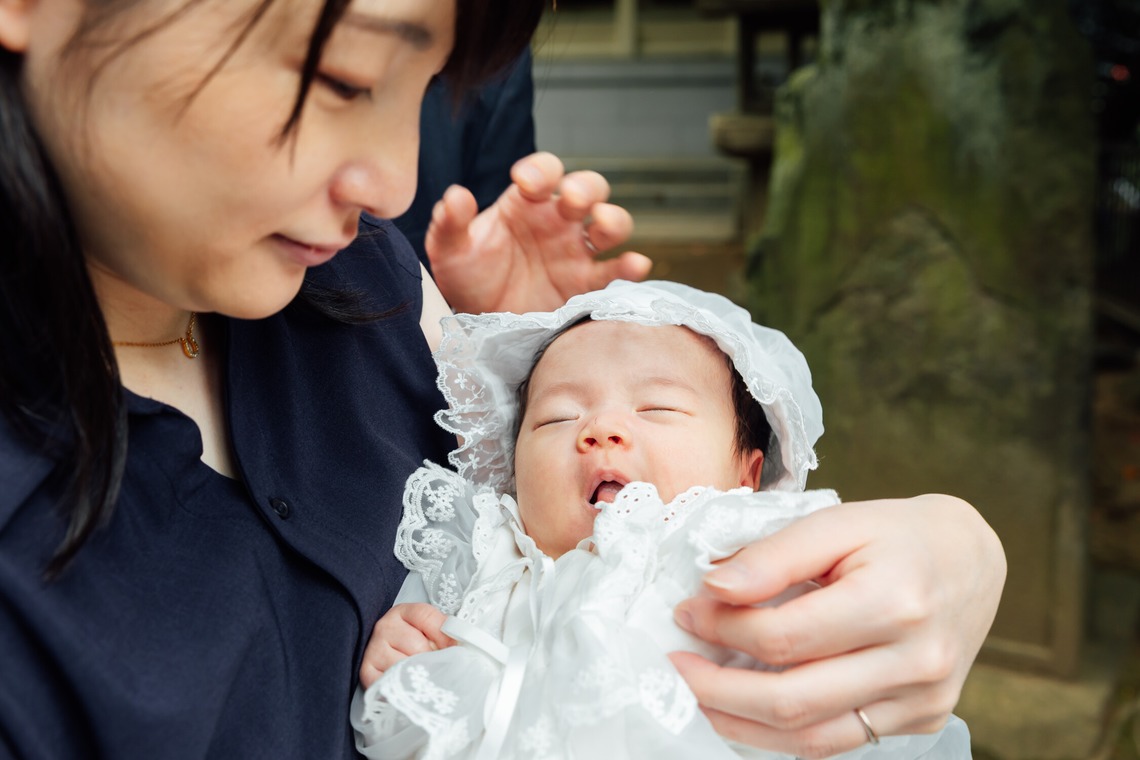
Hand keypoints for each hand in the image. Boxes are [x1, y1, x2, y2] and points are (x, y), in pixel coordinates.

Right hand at [359, 603, 454, 688]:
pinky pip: (390, 682)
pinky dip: (404, 688)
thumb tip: (466, 647)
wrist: (390, 657)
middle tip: (438, 667)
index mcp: (404, 612)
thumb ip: (447, 634)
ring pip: (405, 666)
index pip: (426, 616)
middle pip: (418, 646)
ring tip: (423, 678)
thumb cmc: (416, 645)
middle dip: (432, 660)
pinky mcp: (367, 672)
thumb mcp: (431, 632)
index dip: (445, 635)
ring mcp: (373, 649)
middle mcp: (385, 626)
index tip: (455, 648)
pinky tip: (410, 688)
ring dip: (419, 676)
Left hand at [425, 152, 651, 313]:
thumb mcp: (450, 248)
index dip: (540, 170)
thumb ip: (450, 222)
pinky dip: (630, 267)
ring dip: (613, 219)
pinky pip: (614, 271)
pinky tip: (636, 265)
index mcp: (526, 201)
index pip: (543, 171)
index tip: (525, 181)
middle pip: (587, 189)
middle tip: (571, 200)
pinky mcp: (585, 284)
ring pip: (610, 224)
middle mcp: (557, 220)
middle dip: (585, 188)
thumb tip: (455, 196)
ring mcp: (575, 251)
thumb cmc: (466, 275)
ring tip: (601, 224)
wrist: (478, 320)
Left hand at [669, 494, 1004, 758]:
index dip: (723, 628)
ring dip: (742, 724)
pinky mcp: (923, 718)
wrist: (970, 558)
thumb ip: (774, 555)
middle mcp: (917, 660)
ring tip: (700, 696)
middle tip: (677, 668)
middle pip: (794, 700)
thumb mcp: (836, 522)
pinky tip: (748, 709)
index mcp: (895, 600)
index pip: (786, 636)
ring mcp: (923, 699)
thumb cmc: (897, 534)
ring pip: (813, 737)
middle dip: (718, 690)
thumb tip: (714, 587)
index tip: (687, 612)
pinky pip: (840, 741)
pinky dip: (785, 732)